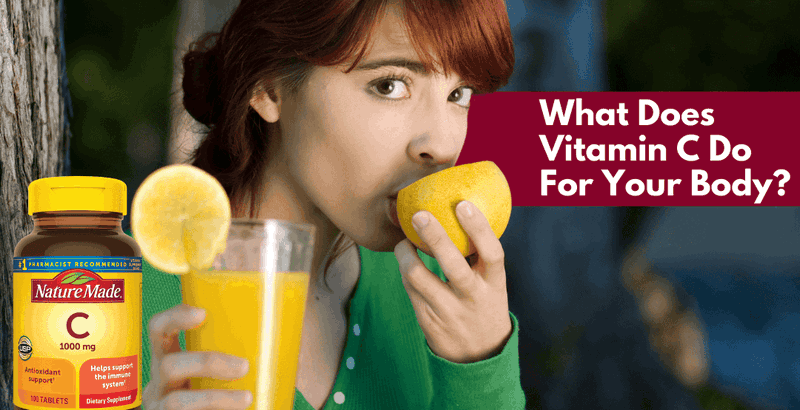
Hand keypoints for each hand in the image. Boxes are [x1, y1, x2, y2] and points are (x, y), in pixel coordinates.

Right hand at [143, 304, 252, 408]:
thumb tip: (276, 340)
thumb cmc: (209, 389)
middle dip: (208, 363)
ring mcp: (160, 406)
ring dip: (217, 398)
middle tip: (244, 366)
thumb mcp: (211, 370)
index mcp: (168, 358)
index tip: (202, 313)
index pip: (159, 329)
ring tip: (247, 398)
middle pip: (169, 366)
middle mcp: (159, 381)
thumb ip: (229, 355)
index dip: (175, 317)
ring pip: (177, 402)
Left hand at [394, 200, 512, 362]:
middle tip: (419, 215)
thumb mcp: (492, 285)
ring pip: (419, 278)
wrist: (479, 356)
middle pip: (454, 266)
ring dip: (405, 255)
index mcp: (495, 285)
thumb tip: (461, 210)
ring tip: (403, 242)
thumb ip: (479, 256)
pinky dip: (404, 270)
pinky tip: (404, 260)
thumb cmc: (484, 305)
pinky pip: (410, 289)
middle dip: (435, 237)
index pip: (493, 253)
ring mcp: (449, 311)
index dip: (479, 228)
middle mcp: (474, 298)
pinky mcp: (428, 321)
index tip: (463, 204)